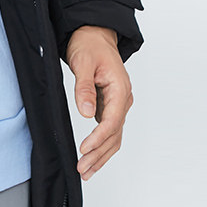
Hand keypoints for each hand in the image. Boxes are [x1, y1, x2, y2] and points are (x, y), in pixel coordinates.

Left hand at [64, 25, 132, 179]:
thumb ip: (84, 88)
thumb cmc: (89, 45)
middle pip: (114, 134)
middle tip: (82, 169)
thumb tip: (86, 113)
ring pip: (114, 137)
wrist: (93, 35)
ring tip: (86, 171)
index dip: (98, 138)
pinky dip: (101, 146)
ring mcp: (119, 105)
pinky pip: (109, 131)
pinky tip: (91, 158)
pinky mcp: (111, 107)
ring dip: (101, 155)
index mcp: (120, 89)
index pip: (112, 121)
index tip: (84, 149)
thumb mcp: (82, 62)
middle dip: (98, 154)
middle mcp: (123, 100)